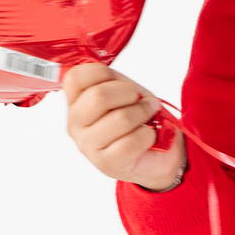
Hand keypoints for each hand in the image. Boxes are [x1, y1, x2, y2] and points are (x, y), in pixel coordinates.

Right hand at [63, 62, 185, 190]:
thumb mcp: (126, 93)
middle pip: (98, 96)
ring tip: (148, 117)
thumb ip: (113, 80)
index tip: (120, 83)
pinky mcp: (107, 163)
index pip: (75, 77)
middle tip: (140, 100)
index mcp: (77, 103)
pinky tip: (147, 136)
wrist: (159, 153)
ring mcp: (89, 146)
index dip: (103, 73)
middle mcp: (77, 125)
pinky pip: (131, 142)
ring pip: (119, 118)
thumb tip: (106, 71)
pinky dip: (147, 135)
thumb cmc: (139, 120)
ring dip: (143, 113)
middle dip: (129, 93)